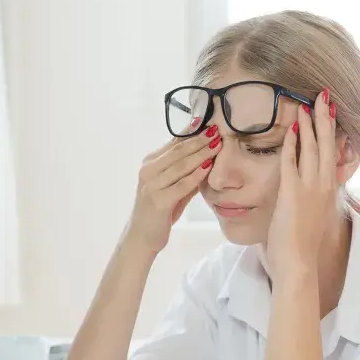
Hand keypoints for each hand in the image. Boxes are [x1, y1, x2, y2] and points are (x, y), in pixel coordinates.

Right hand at [124, 124, 221, 253]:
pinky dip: (196, 175)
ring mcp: (152, 185)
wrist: (142, 237)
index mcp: (150, 163)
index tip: (209, 122)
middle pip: (178, 151)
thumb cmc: (160, 212)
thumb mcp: (173, 188)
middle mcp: (148, 171)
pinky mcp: (158, 200)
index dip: (192, 132)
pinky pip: (182, 184)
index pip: (174, 143)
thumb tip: (208, 154)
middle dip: (199, 139)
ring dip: (201, 153)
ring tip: (217, 144)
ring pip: (181, 165)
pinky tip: (209, 167)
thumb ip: (186, 173)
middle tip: (217, 129)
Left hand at [266, 90, 337, 282]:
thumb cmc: (302, 241)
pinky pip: (291, 161)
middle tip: (323, 95)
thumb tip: (307, 183)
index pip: (332, 152)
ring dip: (309, 124)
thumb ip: (312, 194)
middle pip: (326, 143)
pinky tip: (289, 129)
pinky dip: (291, 143)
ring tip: (307, 104)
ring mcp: (309, 187)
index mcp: (329, 188)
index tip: (331, 111)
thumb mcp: (312, 213)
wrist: (299, 261)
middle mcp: (323, 184)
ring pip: (311, 148)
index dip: (332, 130)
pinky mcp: (292, 192)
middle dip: (324, 117)